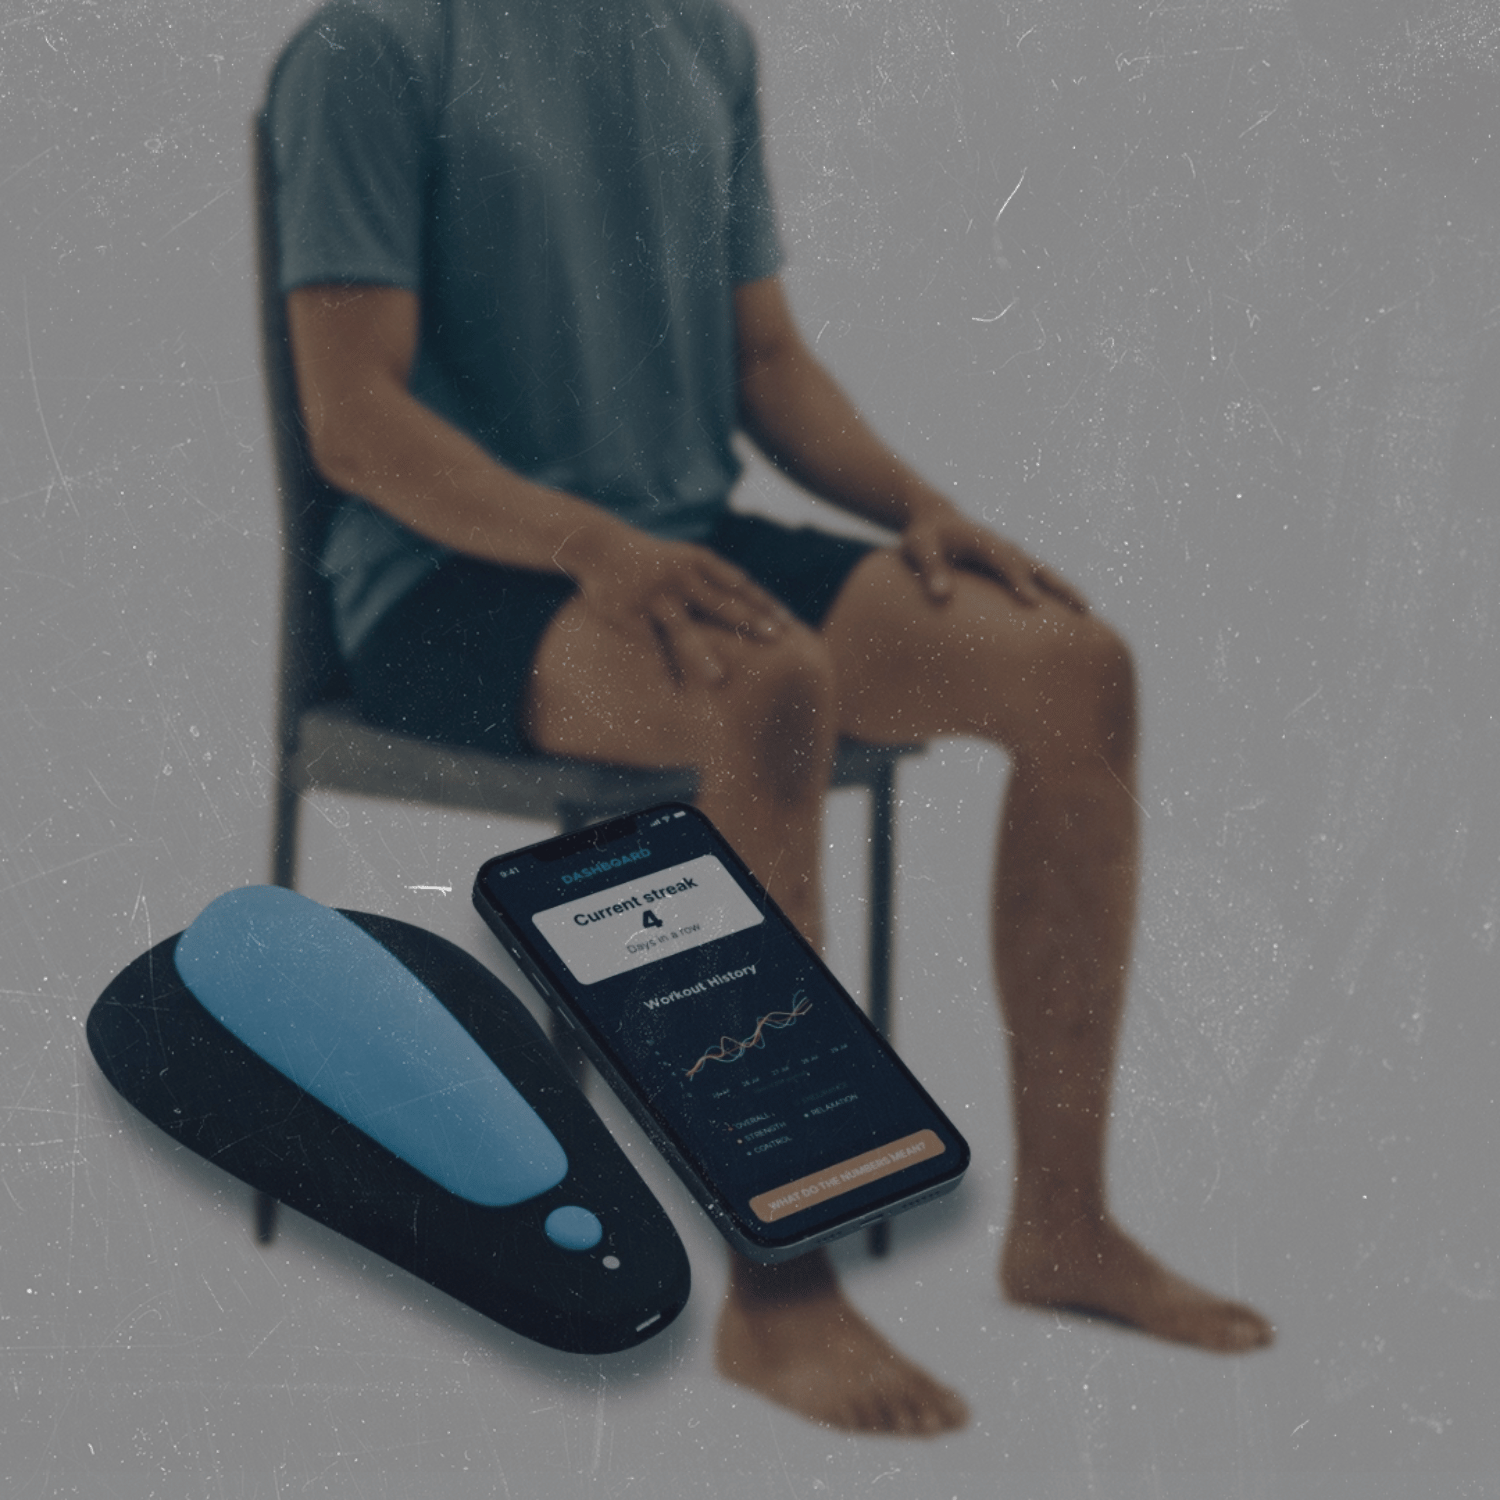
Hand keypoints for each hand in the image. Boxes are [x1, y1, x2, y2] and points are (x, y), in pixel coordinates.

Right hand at [558, 519, 793, 687]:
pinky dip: (661, 668)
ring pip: (683, 629)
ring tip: (718, 680)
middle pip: (722, 604)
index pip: (740, 586)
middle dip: (749, 622)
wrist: (599, 545)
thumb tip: (751, 595)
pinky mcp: (630, 612)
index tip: (789, 624)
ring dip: (701, 655)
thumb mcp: (686, 559)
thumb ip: (714, 577)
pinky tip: (674, 692)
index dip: (764, 604)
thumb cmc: (651, 559)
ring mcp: (655, 596)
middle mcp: (681, 578)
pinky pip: (649, 645)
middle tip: (776, 641)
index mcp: (699, 563)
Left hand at [899, 496, 1088, 612]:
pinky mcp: (1013, 561)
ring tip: (1087, 611)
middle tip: (1081, 609)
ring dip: (1065, 589)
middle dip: (1059, 586)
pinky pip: (1039, 576)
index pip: (1005, 561)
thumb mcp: (919, 549)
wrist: (936, 517)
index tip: (1034, 603)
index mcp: (984, 541)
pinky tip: (1069, 609)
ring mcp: (1012, 552)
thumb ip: (930, 569)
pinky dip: (1055, 589)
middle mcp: (1004, 545)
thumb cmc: (925, 536)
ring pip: (1044, 571)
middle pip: (1037, 566)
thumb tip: (940, 595)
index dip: (1019, 581)